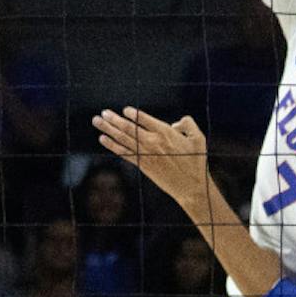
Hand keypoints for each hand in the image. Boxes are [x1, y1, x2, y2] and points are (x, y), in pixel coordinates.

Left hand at [92, 106, 209, 210]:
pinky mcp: (142, 165)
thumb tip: (174, 123)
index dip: (133, 114)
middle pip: (129, 127)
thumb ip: (187, 124)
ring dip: (108, 129)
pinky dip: (112, 145)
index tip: (124, 110)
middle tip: (103, 113)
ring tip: (97, 121)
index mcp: (166, 132)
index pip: (144, 119)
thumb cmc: (196, 161)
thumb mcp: (198, 137)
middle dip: (113, 119)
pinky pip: (124, 153)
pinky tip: (103, 139)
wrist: (191, 186)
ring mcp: (146, 154)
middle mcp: (153, 142)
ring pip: (123, 138)